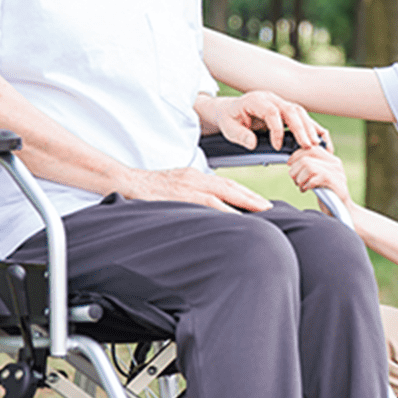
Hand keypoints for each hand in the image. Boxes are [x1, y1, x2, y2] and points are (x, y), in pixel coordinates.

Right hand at [120, 165, 271, 212]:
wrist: (127, 183)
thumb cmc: (151, 187)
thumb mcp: (179, 183)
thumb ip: (196, 192)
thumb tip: (214, 206)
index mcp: (196, 177)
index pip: (227, 184)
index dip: (246, 193)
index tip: (262, 202)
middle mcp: (196, 180)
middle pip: (230, 188)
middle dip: (251, 198)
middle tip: (270, 208)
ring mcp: (188, 189)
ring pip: (222, 196)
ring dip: (242, 204)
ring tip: (260, 214)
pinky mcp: (180, 199)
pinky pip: (206, 206)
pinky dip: (222, 212)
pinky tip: (234, 220)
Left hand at [200, 91, 332, 152]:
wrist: (230, 109)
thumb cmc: (230, 118)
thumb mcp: (228, 128)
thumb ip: (239, 135)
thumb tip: (252, 143)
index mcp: (255, 100)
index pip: (271, 112)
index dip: (277, 129)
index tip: (277, 146)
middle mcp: (270, 98)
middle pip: (290, 109)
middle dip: (301, 128)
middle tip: (307, 145)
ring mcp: (279, 102)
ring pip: (299, 111)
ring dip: (309, 127)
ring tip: (315, 144)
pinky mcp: (285, 109)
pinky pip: (300, 115)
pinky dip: (310, 126)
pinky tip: (318, 138)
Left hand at [288, 145, 351, 206]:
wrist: (342, 210)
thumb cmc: (328, 195)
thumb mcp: (319, 178)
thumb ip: (311, 167)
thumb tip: (291, 161)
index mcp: (332, 160)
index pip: (311, 148)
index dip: (297, 155)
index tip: (289, 164)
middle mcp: (335, 163)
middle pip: (306, 157)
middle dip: (295, 169)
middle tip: (295, 180)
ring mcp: (336, 173)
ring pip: (308, 166)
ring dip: (299, 178)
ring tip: (301, 186)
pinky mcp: (334, 183)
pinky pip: (313, 178)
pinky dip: (305, 185)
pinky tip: (306, 190)